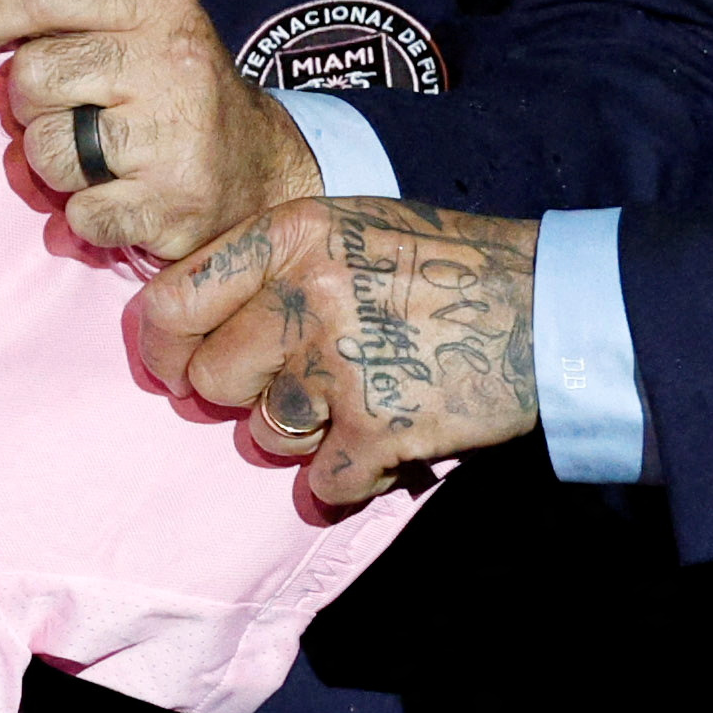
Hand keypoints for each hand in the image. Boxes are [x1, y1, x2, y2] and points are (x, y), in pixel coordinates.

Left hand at [0, 0, 320, 265]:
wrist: (260, 168)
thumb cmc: (167, 91)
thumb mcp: (125, 25)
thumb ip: (43, 3)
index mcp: (157, 3)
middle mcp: (172, 60)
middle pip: (32, 78)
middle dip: (30, 106)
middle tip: (67, 115)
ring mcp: (175, 133)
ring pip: (45, 151)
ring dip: (56, 167)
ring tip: (98, 160)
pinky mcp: (174, 202)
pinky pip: (78, 214)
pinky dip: (86, 217)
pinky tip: (121, 199)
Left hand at [134, 196, 541, 507]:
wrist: (550, 308)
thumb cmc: (441, 266)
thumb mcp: (348, 227)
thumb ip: (269, 263)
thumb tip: (181, 321)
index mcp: (291, 234)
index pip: (169, 302)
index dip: (162, 348)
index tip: (176, 365)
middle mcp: (309, 294)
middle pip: (209, 379)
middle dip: (241, 395)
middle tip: (292, 385)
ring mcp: (345, 364)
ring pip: (264, 434)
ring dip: (299, 436)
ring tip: (351, 405)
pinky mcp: (383, 428)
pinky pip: (322, 485)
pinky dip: (348, 480)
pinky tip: (381, 445)